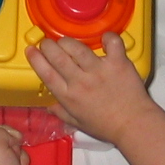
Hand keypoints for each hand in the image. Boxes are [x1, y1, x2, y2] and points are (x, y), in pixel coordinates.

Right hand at [28, 33, 164, 164]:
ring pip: (77, 47)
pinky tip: (104, 38)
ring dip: (68, 41)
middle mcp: (80, 81)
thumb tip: (49, 105)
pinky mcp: (117, 63)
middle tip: (48, 42)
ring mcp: (99, 70)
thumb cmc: (105, 126)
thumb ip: (62, 112)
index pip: (46, 73)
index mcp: (68, 96)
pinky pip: (112, 43)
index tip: (31, 49)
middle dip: (48, 45)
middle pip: (58, 56)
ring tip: (67, 41)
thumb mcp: (78, 123)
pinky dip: (108, 37)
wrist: (133, 125)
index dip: (36, 59)